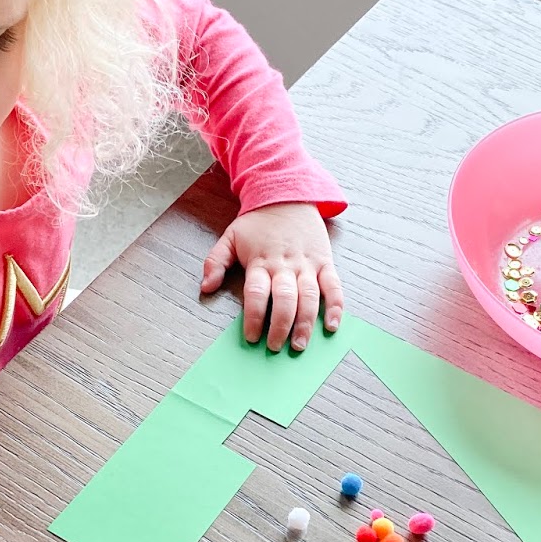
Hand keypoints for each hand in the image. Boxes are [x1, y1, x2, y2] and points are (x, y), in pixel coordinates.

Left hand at [200, 202, 343, 351]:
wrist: (288, 194)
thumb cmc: (258, 221)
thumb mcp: (230, 236)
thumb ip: (215, 262)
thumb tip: (205, 288)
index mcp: (261, 261)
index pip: (256, 294)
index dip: (254, 317)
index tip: (251, 337)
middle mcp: (285, 265)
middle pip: (284, 300)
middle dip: (280, 326)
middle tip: (275, 347)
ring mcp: (307, 265)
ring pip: (309, 297)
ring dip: (306, 324)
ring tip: (300, 345)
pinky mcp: (325, 262)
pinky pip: (334, 287)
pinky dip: (335, 307)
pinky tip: (331, 326)